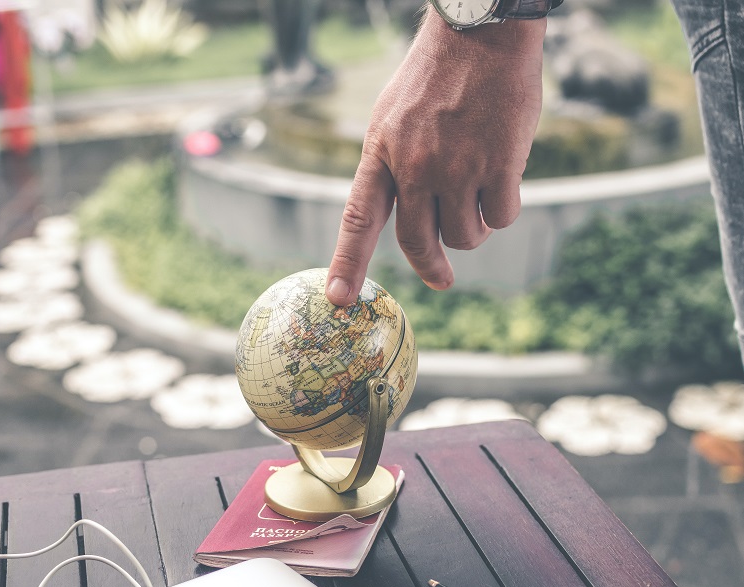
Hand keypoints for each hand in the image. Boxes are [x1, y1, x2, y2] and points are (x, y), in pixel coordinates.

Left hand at [326, 10, 546, 305]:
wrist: (481, 32)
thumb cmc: (438, 75)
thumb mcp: (393, 117)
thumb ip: (393, 165)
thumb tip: (410, 213)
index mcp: (382, 153)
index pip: (359, 218)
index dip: (348, 261)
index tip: (339, 298)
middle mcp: (414, 166)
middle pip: (417, 241)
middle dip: (430, 266)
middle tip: (440, 279)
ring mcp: (457, 167)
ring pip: (464, 237)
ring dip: (473, 229)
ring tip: (477, 198)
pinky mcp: (498, 165)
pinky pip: (501, 216)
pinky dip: (503, 208)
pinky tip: (503, 180)